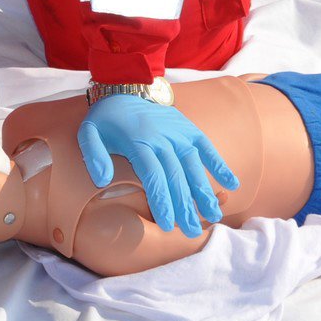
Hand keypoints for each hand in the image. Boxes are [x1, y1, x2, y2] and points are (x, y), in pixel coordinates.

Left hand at [77, 93, 238, 237]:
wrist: (126, 87)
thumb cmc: (106, 118)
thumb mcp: (89, 132)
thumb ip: (93, 155)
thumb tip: (101, 180)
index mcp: (139, 143)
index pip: (153, 177)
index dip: (161, 201)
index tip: (167, 225)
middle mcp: (163, 139)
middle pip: (177, 177)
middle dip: (185, 206)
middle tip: (192, 232)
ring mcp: (179, 134)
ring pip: (195, 166)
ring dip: (205, 192)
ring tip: (213, 216)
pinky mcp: (190, 130)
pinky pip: (207, 148)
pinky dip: (220, 165)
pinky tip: (232, 184)